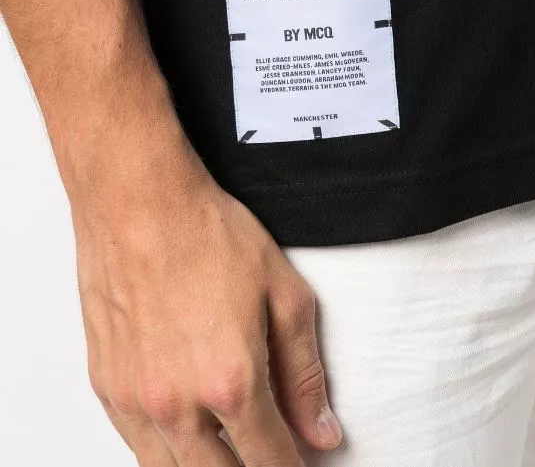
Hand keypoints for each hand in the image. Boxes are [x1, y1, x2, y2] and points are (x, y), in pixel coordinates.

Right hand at [69, 133, 342, 466]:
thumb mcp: (282, 293)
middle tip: (266, 449)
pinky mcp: (106, 385)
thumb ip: (304, 372)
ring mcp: (135, 398)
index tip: (300, 462)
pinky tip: (186, 428)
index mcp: (231, 382)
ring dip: (207, 466)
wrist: (138, 201)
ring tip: (228, 444)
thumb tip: (321, 432)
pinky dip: (167, 449)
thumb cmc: (205, 234)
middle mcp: (177, 404)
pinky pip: (138, 446)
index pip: (270, 462)